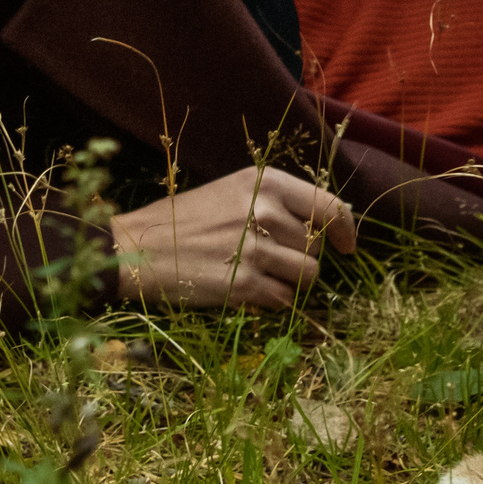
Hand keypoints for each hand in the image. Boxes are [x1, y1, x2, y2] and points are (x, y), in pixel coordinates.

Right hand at [110, 166, 358, 308]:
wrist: (135, 249)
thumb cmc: (183, 219)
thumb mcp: (232, 191)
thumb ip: (279, 202)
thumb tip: (332, 221)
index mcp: (265, 181)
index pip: (329, 205)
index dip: (345, 229)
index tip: (347, 246)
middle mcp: (265, 210)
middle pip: (318, 246)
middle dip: (303, 257)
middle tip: (271, 259)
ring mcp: (256, 248)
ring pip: (308, 275)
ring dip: (292, 282)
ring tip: (262, 276)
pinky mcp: (243, 284)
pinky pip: (284, 299)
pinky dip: (274, 302)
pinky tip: (249, 292)